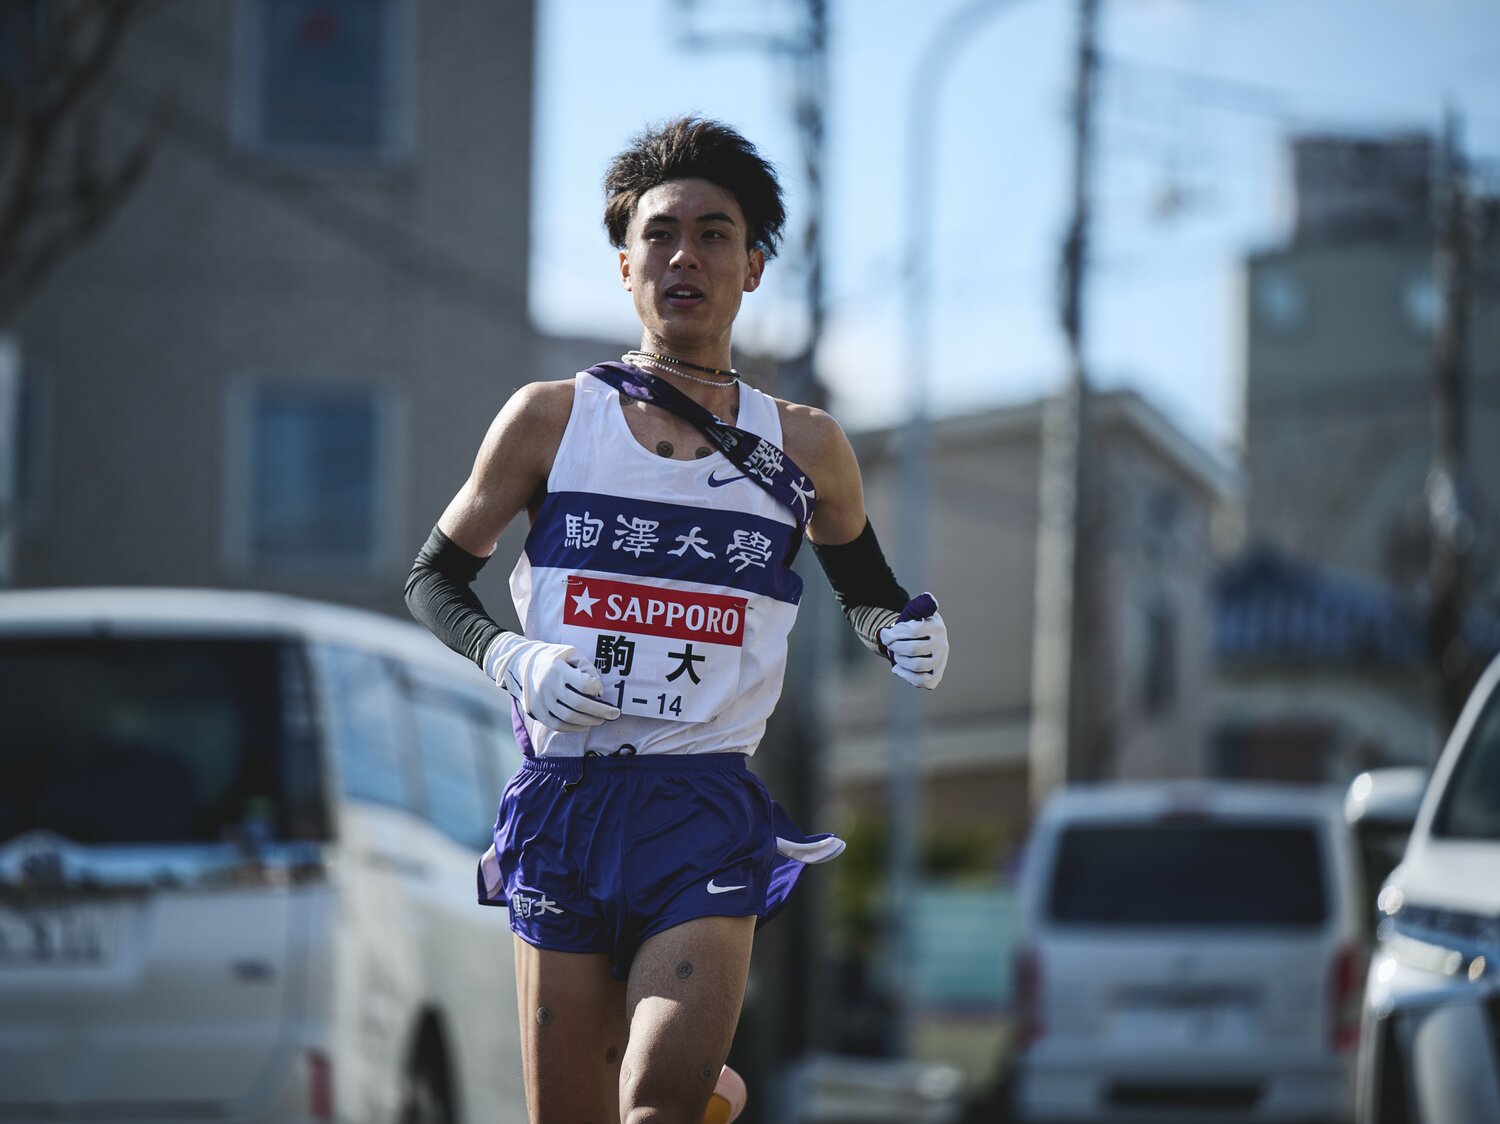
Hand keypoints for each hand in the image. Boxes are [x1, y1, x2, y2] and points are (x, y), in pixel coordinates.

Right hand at [485, 633, 620, 731]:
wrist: (522, 664)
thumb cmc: (553, 658)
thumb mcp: (570, 653)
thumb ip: (586, 667)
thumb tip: (598, 691)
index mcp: (556, 669)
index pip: (583, 684)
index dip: (596, 688)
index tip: (599, 689)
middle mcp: (548, 687)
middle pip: (579, 705)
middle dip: (601, 711)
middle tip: (614, 714)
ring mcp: (542, 702)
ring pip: (570, 718)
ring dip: (590, 721)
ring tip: (602, 720)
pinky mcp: (538, 713)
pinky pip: (558, 726)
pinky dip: (574, 728)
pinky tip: (586, 725)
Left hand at [879, 595, 947, 689]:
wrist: (918, 640)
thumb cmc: (913, 624)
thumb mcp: (914, 611)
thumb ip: (920, 604)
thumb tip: (930, 599)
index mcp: (936, 626)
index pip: (912, 631)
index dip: (894, 634)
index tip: (888, 633)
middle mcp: (942, 644)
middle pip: (912, 649)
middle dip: (895, 647)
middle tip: (890, 645)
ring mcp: (940, 661)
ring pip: (917, 666)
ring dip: (899, 660)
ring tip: (896, 654)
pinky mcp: (937, 675)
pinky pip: (922, 681)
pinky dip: (906, 676)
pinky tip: (897, 668)